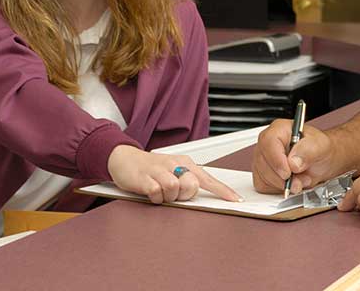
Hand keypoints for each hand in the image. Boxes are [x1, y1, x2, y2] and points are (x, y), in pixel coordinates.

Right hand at [107, 145, 242, 203]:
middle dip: (184, 194)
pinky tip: (150, 192)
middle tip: (173, 193)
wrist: (124, 159)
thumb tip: (204, 194)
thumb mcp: (173, 171)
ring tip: (160, 192)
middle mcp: (173, 163)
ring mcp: (158, 170)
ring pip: (174, 189)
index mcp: (184, 162)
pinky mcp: (144, 178)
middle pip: (191, 185)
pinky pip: (157, 193)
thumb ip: (189, 181)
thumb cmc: (152, 168)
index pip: (207, 178)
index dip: (222, 190)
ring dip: (168, 197)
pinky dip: (155, 197)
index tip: (235, 200)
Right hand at [252, 119, 337, 194]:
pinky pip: (262, 185)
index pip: (269, 142)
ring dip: (282, 185)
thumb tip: (293, 162)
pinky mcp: (262, 173)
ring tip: (299, 180)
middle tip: (300, 179)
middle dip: (282, 177)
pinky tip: (289, 184)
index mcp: (280, 129)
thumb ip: (308, 151)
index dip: (276, 159)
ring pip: (262, 176)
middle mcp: (268, 143)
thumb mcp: (321, 145)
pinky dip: (277, 189)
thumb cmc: (319, 149)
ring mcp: (263, 158)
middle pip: (263, 162)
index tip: (288, 173)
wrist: (323, 161)